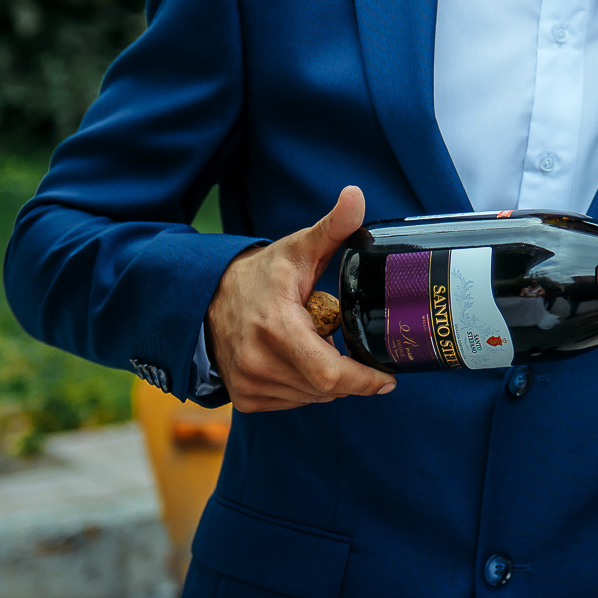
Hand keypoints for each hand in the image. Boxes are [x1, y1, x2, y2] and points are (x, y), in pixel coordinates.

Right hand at [205, 185, 396, 412]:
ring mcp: (248, 383)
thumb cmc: (262, 273)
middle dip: (350, 376)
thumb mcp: (299, 248)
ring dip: (328, 381)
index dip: (363, 381)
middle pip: (325, 388)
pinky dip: (307, 388)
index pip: (329, 373)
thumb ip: (332, 227)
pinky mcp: (244, 397)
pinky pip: (292, 402)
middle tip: (357, 351)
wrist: (209, 297)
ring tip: (323, 345)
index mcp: (277, 328)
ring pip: (311, 397)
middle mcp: (258, 362)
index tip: (388, 380)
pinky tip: (304, 360)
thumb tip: (356, 195)